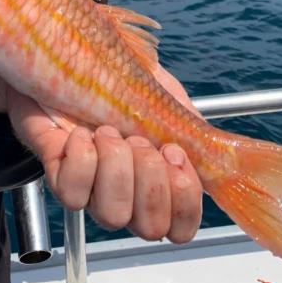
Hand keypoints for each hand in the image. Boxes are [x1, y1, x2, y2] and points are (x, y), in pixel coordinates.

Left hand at [3, 66, 202, 242]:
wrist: (74, 55)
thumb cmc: (121, 79)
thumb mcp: (169, 100)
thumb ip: (195, 135)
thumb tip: (223, 164)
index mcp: (159, 182)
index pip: (182, 228)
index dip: (184, 200)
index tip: (173, 152)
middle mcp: (127, 195)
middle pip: (150, 227)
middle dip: (149, 177)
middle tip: (138, 138)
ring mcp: (92, 190)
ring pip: (113, 215)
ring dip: (115, 165)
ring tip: (107, 130)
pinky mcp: (58, 177)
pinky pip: (74, 193)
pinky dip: (82, 157)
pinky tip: (82, 133)